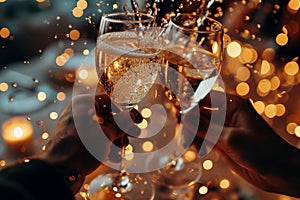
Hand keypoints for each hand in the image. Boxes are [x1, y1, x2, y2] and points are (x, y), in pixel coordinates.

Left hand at [35, 93, 130, 192]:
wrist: (58, 172)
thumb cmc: (81, 148)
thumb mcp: (107, 134)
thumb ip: (122, 123)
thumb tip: (131, 116)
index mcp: (84, 103)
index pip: (111, 101)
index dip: (127, 111)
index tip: (139, 121)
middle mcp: (79, 111)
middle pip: (108, 116)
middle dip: (122, 129)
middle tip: (133, 136)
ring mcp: (76, 125)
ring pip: (102, 128)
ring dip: (116, 139)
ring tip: (123, 150)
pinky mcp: (75, 139)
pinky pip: (94, 137)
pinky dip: (105, 145)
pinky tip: (115, 157)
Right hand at [185, 91, 299, 197]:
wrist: (278, 172)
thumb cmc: (260, 149)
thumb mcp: (230, 138)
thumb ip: (206, 128)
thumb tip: (185, 117)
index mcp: (233, 105)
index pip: (206, 97)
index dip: (190, 100)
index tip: (175, 103)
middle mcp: (227, 115)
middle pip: (202, 112)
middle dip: (189, 118)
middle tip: (177, 124)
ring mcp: (225, 129)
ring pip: (202, 126)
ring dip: (191, 131)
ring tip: (182, 137)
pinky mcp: (223, 143)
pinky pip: (205, 138)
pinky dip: (197, 141)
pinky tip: (190, 144)